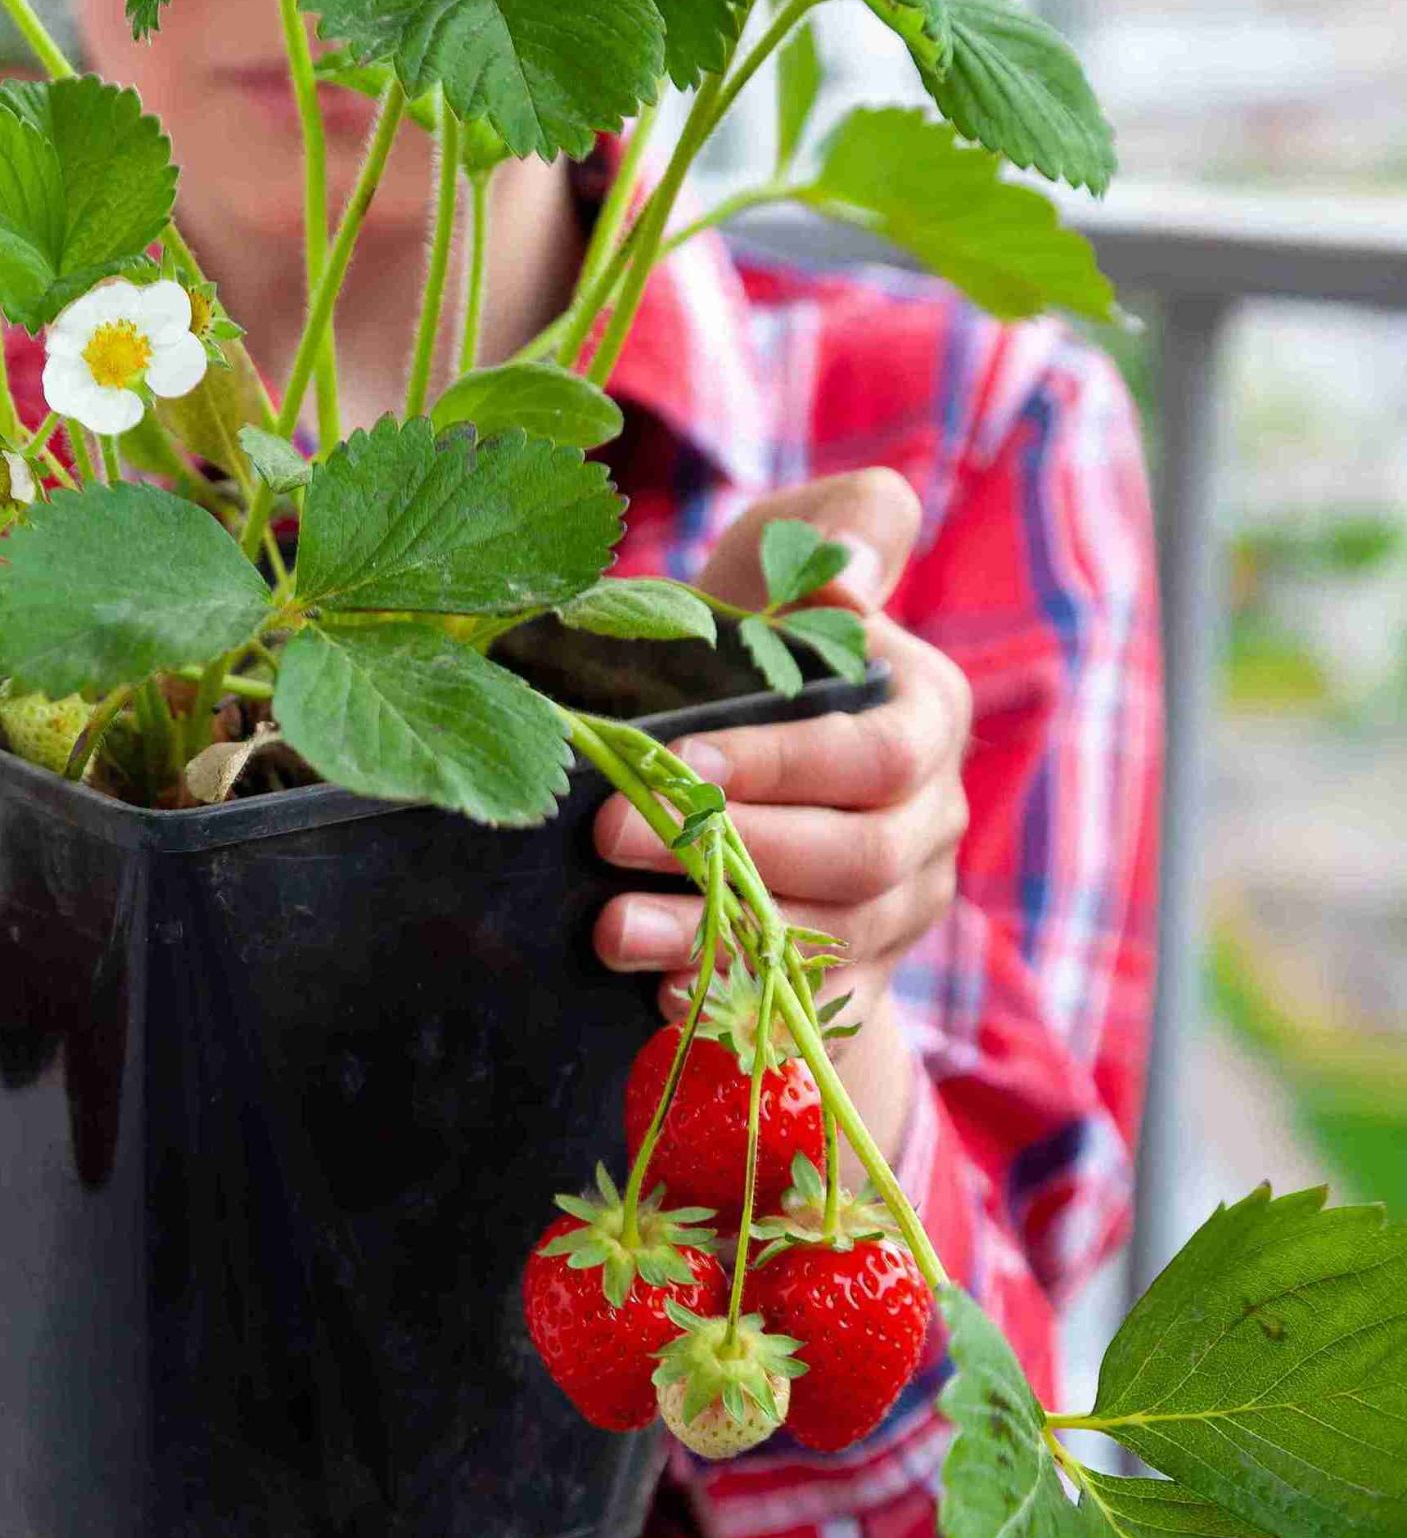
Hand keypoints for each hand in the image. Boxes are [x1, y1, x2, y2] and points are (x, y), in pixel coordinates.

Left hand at [590, 471, 971, 1152]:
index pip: (873, 752)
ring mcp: (900, 905)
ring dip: (711, 937)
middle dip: (726, 851)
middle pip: (856, 855)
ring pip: (825, 938)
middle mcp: (928, 817)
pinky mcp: (857, 975)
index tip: (676, 761)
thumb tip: (847, 581)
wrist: (737, 762)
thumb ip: (839, 530)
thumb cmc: (748, 640)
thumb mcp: (786, 559)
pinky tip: (656, 996)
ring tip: (609, 929)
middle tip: (608, 838)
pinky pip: (806, 1006)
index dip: (781, 763)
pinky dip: (730, 1001)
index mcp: (924, 713)